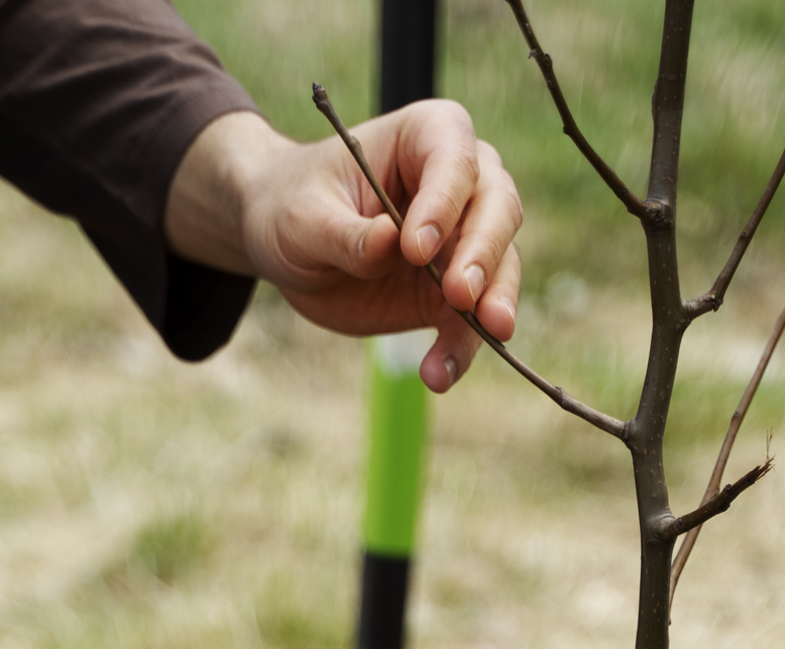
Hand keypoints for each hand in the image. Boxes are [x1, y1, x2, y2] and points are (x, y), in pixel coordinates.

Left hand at [165, 104, 522, 392]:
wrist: (284, 244)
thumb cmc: (292, 207)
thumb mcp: (303, 218)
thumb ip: (347, 234)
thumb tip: (389, 243)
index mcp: (425, 137)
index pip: (454, 159)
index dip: (444, 201)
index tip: (416, 248)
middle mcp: (459, 183)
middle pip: (497, 209)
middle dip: (484, 255)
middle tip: (462, 296)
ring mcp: (460, 240)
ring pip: (499, 267)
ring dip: (494, 305)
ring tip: (487, 335)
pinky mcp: (449, 295)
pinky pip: (469, 324)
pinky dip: (461, 350)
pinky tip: (439, 375)